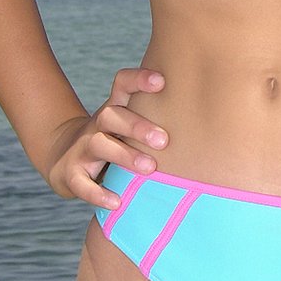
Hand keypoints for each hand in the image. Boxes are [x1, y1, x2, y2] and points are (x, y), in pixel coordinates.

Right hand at [45, 67, 167, 208]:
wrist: (65, 159)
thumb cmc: (115, 141)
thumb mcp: (130, 127)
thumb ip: (161, 121)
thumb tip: (215, 125)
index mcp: (115, 109)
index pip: (122, 84)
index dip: (139, 79)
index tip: (163, 81)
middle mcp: (97, 124)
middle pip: (111, 113)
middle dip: (137, 125)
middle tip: (164, 140)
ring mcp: (82, 148)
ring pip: (98, 143)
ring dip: (124, 155)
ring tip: (149, 168)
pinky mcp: (71, 173)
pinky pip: (81, 182)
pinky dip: (98, 193)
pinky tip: (117, 202)